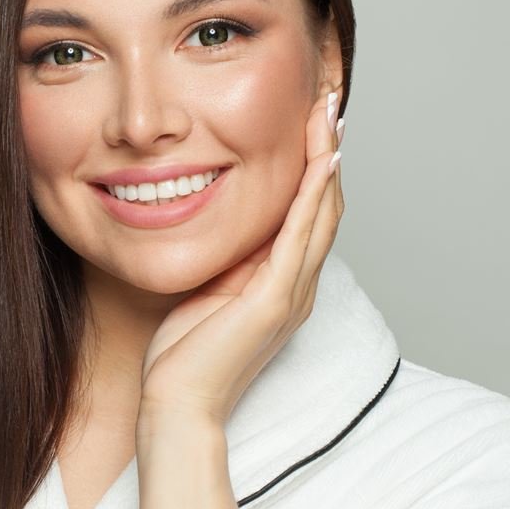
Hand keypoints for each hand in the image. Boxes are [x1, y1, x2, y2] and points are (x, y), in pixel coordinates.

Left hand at [137, 88, 346, 433]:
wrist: (178, 405)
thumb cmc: (184, 356)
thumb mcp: (208, 289)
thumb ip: (227, 259)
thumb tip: (223, 219)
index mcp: (283, 284)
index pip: (309, 212)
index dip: (316, 165)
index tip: (313, 120)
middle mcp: (297, 286)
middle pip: (326, 205)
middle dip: (330, 150)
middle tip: (331, 103)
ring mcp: (291, 293)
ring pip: (322, 214)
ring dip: (329, 161)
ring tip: (331, 117)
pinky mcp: (276, 301)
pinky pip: (301, 238)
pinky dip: (313, 197)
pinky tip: (320, 163)